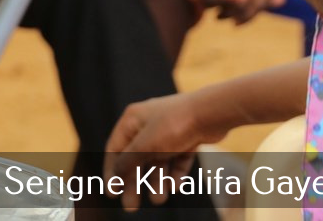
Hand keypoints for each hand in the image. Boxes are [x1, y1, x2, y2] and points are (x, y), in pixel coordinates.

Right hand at [105, 94, 210, 210]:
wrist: (210, 114)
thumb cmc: (173, 126)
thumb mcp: (144, 146)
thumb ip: (127, 162)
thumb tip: (114, 177)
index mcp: (132, 120)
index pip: (115, 148)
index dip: (112, 172)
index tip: (111, 194)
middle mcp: (148, 124)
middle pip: (136, 159)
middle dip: (134, 183)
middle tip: (131, 207)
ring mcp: (168, 131)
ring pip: (158, 162)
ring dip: (157, 181)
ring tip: (159, 199)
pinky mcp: (186, 137)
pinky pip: (177, 160)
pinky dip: (175, 173)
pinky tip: (176, 186)